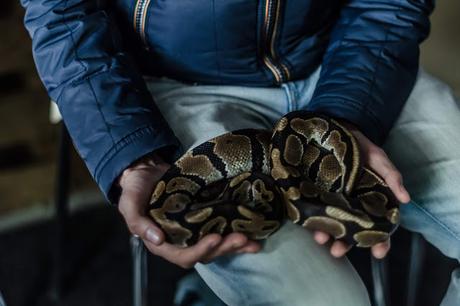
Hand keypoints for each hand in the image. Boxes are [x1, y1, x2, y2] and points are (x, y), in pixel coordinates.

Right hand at [117, 153, 260, 268]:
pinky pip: (221, 229)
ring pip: (217, 245)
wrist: (147, 170)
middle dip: (224, 248)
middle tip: (242, 238)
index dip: (200, 250)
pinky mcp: (204, 217)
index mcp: (162, 242)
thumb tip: (157, 239)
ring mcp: (194, 230)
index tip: (215, 238)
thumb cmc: (135, 188)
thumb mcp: (129, 203)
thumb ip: (137, 222)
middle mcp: (181, 240)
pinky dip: (236, 232)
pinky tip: (253, 233)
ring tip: (252, 241)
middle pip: (206, 253)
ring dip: (234, 245)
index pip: (183, 255)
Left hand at [312, 121, 410, 258]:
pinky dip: (311, 218)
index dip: (379, 241)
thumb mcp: (378, 159)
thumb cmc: (360, 147)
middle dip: (345, 244)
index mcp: (369, 201)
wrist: (333, 130)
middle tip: (338, 251)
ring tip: (321, 239)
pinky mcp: (315, 192)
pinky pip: (313, 208)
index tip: (378, 253)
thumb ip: (391, 177)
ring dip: (326, 234)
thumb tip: (405, 199)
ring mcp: (331, 200)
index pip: (377, 226)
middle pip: (350, 230)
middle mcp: (350, 204)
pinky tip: (308, 223)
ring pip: (330, 223)